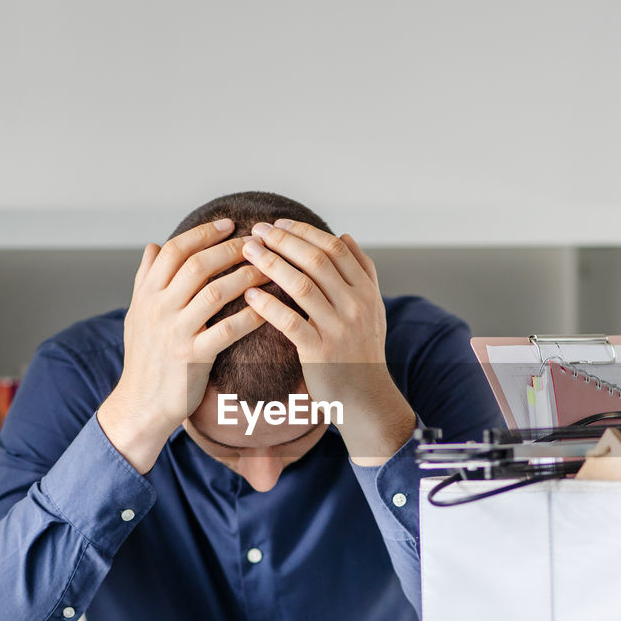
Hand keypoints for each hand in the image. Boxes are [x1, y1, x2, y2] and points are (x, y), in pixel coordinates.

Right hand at [98, 218, 265, 472]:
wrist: (140, 403)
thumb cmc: (145, 358)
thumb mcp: (137, 314)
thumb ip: (145, 279)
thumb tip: (152, 246)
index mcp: (146, 294)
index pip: (175, 250)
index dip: (203, 233)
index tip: (229, 224)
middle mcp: (158, 308)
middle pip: (197, 266)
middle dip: (230, 250)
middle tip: (258, 242)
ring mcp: (174, 332)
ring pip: (214, 293)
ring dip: (245, 277)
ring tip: (269, 268)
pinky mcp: (192, 357)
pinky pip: (226, 330)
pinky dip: (250, 316)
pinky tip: (268, 308)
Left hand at [241, 220, 415, 465]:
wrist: (367, 397)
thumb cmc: (363, 350)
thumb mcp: (373, 308)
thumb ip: (363, 271)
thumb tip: (346, 235)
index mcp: (367, 291)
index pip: (335, 248)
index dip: (304, 231)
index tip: (279, 223)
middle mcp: (356, 305)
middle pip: (317, 260)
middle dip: (283, 240)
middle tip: (257, 230)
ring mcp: (339, 328)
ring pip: (301, 285)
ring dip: (271, 264)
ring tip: (247, 252)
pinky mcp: (320, 352)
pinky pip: (289, 321)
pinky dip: (268, 305)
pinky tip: (250, 295)